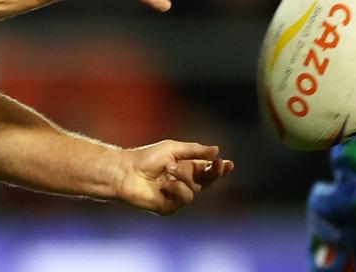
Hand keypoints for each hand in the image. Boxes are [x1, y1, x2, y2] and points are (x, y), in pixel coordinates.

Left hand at [114, 140, 233, 215]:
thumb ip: (195, 151)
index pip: (207, 170)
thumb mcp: (173, 148)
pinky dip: (176, 188)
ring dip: (184, 177)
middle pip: (207, 181)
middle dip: (215, 173)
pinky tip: (164, 184)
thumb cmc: (146, 157)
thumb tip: (217, 150)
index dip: (219, 168)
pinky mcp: (170, 207)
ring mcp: (177, 196)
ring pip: (195, 189)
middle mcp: (184, 183)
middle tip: (220, 166)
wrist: (127, 172)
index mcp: (186, 169)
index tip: (229, 163)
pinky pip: (184, 198)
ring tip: (169, 170)